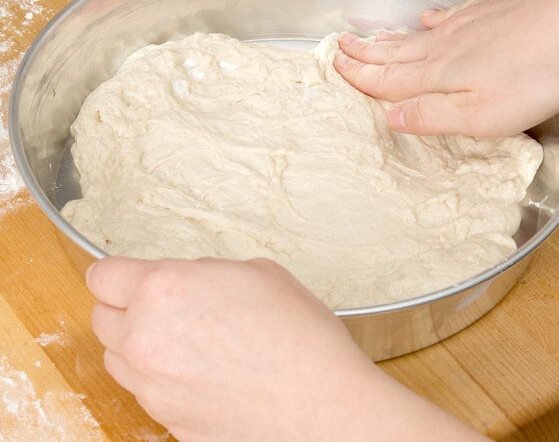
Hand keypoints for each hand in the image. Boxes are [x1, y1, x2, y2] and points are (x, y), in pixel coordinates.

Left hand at [87, 256, 488, 440]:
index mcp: (164, 289)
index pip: (103, 276)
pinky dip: (159, 376)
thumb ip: (206, 272)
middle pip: (102, 318)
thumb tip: (191, 281)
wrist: (321, 407)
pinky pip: (144, 390)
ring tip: (184, 338)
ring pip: (118, 358)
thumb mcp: (258, 273)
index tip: (127, 275)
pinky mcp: (165, 420)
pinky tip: (198, 369)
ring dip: (139, 343)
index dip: (117, 272)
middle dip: (127, 307)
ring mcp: (151, 386)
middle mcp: (145, 338)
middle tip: (166, 304)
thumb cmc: (298, 337)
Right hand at [334, 0, 558, 137]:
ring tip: (369, 36)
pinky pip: (449, 15)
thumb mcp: (479, 115)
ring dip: (388, 38)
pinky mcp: (489, 9)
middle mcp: (443, 46)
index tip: (336, 67)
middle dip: (364, 53)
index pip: (386, 78)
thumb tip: (390, 117)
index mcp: (437, 76)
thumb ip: (431, 116)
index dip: (359, 75)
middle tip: (339, 46)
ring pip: (415, 34)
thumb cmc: (531, 76)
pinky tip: (426, 18)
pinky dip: (431, 19)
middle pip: (394, 53)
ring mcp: (466, 24)